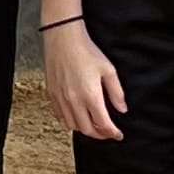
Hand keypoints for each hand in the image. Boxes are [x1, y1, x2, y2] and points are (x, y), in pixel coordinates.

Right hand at [45, 19, 127, 140]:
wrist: (63, 39)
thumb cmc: (85, 51)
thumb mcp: (109, 70)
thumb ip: (116, 92)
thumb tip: (122, 108)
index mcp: (91, 95)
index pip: (103, 124)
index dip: (113, 133)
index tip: (118, 134)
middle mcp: (74, 101)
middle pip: (87, 130)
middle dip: (100, 134)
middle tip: (107, 132)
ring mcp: (61, 99)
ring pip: (72, 126)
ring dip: (84, 129)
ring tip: (92, 125)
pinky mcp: (52, 95)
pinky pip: (60, 116)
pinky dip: (70, 121)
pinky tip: (77, 116)